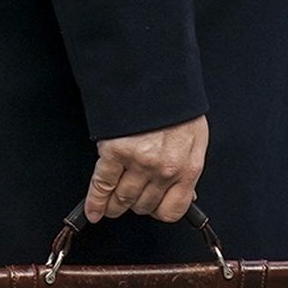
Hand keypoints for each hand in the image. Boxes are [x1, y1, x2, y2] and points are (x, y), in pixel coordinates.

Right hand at [84, 114, 207, 223]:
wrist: (157, 76)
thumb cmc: (177, 106)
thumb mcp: (195, 140)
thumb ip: (188, 169)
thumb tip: (186, 194)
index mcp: (187, 168)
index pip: (172, 210)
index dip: (159, 211)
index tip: (152, 209)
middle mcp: (164, 170)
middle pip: (144, 205)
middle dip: (135, 205)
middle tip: (129, 200)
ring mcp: (139, 163)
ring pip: (123, 199)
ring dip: (114, 207)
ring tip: (111, 208)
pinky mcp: (115, 152)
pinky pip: (102, 185)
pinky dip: (95, 202)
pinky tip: (92, 211)